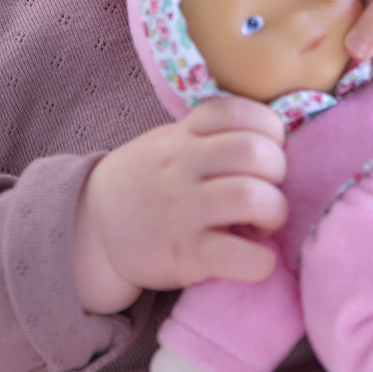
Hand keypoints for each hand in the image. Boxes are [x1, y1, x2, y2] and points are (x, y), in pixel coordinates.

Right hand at [72, 96, 287, 312]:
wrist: (94, 229)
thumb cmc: (148, 182)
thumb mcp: (170, 142)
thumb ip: (212, 135)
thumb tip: (273, 141)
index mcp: (183, 135)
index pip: (236, 111)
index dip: (268, 128)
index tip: (269, 148)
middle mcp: (182, 166)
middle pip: (254, 152)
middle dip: (278, 170)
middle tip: (269, 188)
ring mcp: (183, 211)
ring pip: (252, 198)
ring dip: (274, 211)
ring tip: (264, 223)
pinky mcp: (185, 256)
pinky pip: (241, 257)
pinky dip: (262, 261)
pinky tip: (255, 258)